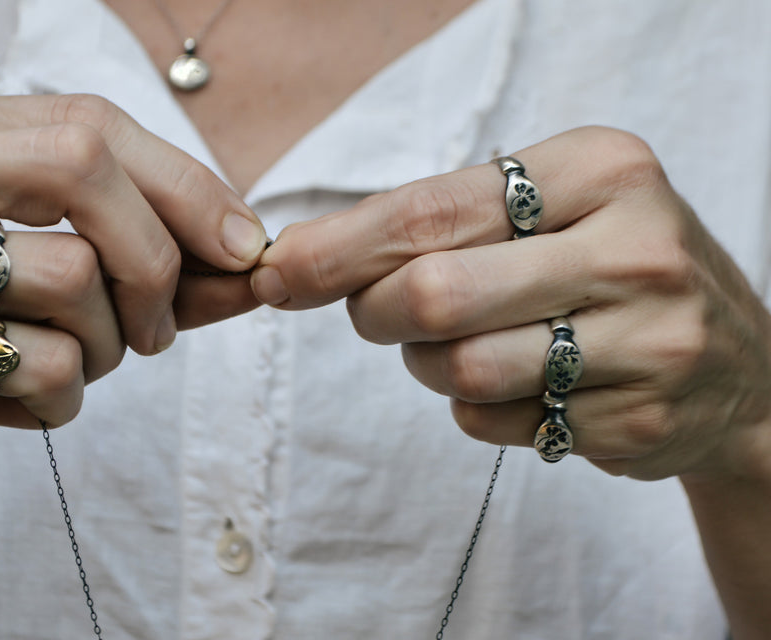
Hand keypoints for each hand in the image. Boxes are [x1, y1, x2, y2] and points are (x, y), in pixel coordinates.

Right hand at [0, 94, 266, 550]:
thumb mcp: (39, 280)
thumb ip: (144, 259)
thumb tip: (253, 258)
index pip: (88, 123)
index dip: (185, 186)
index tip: (241, 247)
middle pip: (82, 165)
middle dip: (154, 260)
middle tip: (154, 332)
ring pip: (72, 277)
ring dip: (102, 349)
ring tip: (55, 370)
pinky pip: (44, 363)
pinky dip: (60, 401)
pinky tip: (10, 407)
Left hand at [251, 126, 770, 482]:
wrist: (738, 364)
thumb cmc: (610, 270)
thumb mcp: (552, 210)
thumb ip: (439, 222)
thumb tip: (297, 259)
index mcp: (602, 170)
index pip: (434, 209)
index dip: (340, 247)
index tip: (278, 272)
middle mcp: (636, 249)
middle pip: (436, 295)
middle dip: (374, 311)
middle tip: (376, 312)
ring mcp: (649, 343)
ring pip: (460, 369)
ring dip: (428, 365)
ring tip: (459, 346)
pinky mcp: (640, 422)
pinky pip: (496, 423)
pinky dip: (476, 408)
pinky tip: (518, 384)